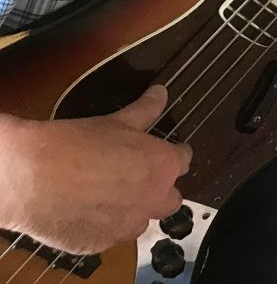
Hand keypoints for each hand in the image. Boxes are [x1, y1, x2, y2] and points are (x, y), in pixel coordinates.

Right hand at [0, 85, 192, 254]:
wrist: (31, 176)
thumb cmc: (76, 144)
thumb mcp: (117, 121)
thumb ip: (146, 109)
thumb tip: (161, 93)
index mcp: (163, 167)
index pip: (184, 161)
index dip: (173, 155)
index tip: (162, 153)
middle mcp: (152, 200)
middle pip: (171, 198)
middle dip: (158, 189)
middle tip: (137, 177)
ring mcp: (127, 226)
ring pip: (141, 221)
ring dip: (132, 210)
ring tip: (107, 195)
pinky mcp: (99, 245)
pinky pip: (109, 236)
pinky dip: (102, 226)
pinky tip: (85, 211)